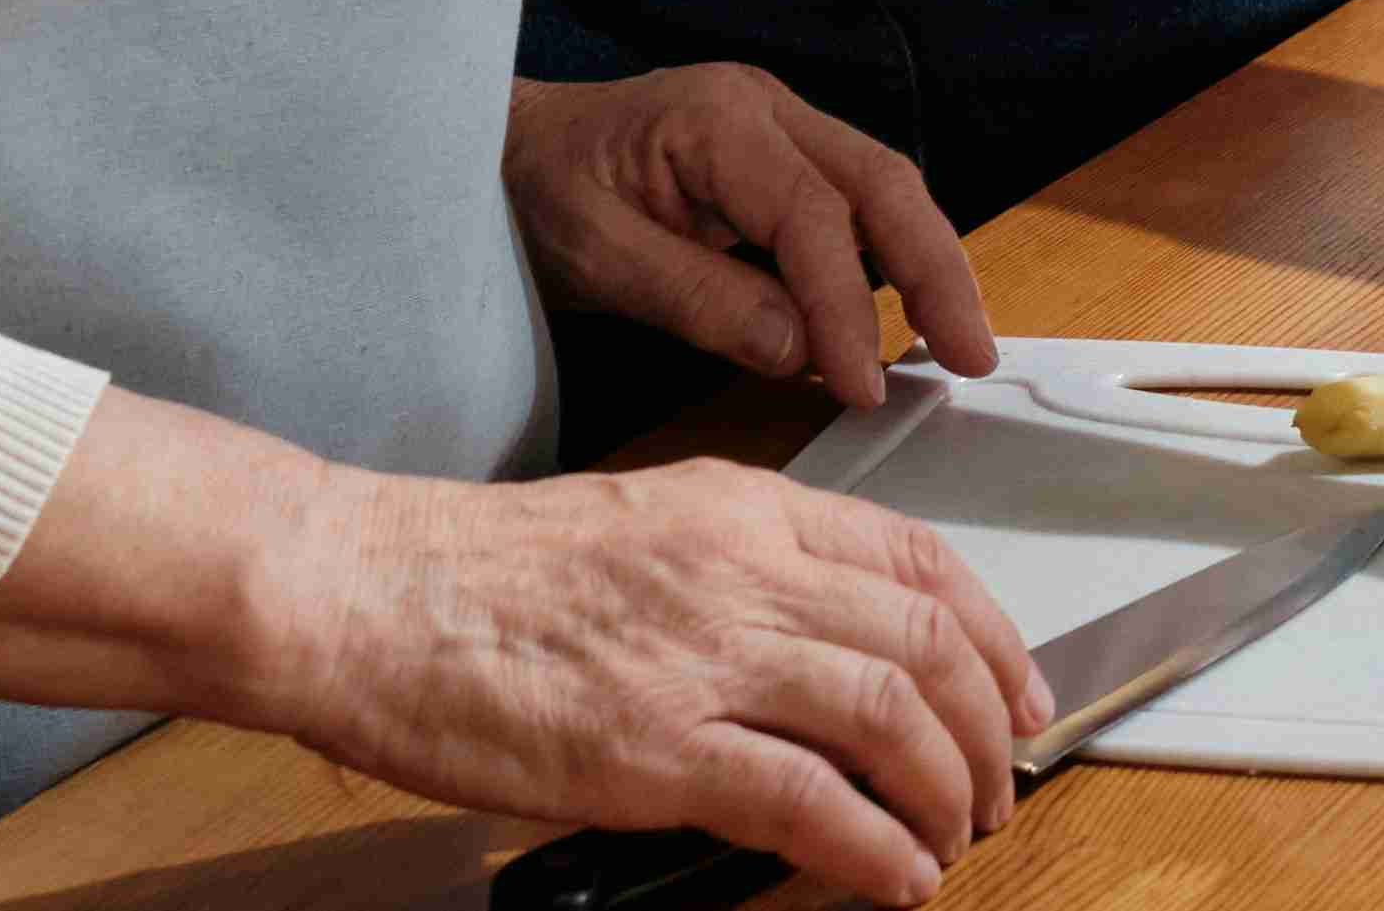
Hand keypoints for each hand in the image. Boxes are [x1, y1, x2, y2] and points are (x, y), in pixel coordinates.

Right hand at [263, 458, 1049, 907]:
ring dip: (945, 790)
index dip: (992, 634)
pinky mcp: (654, 747)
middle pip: (925, 642)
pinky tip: (893, 876)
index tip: (1019, 690)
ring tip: (954, 838)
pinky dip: (871, 845)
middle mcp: (744, 571)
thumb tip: (820, 645)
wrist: (364, 595)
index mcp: (745, 510)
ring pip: (890, 716)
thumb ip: (740, 570)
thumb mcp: (642, 527)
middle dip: (987, 726)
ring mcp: (704, 658)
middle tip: (999, 786)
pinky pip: (807, 800)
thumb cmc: (477, 574)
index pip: (919, 558)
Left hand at [504, 69, 993, 410]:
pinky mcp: (777, 159)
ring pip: (884, 190)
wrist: (493, 147)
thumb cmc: (529, 192)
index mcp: (720, 119)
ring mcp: (778, 127)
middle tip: (976, 354)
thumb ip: (699, 301)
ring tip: (958, 341)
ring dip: (928, 264)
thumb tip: (801, 353)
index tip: (863, 383)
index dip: (848, 306)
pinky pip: (854, 205)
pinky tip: (906, 312)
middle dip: (939, 271)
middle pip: (884, 184)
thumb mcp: (595, 256)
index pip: (814, 216)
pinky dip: (890, 259)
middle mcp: (766, 109)